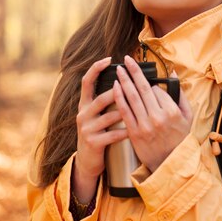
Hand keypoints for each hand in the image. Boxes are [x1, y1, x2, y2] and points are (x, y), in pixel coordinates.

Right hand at [74, 57, 127, 202]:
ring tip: (138, 109)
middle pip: (100, 98)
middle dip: (116, 92)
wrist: (87, 161)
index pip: (86, 81)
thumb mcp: (96, 115)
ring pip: (108, 116)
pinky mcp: (93, 142)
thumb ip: (105, 100)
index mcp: (84, 104)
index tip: (109, 59)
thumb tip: (123, 81)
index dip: (96, 68)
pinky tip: (135, 129)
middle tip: (131, 85)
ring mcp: (87, 129)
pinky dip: (125, 131)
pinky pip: (112, 135)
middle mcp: (83, 114)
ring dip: (124, 112)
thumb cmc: (98, 133)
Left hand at [113, 55, 192, 171]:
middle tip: (126, 59)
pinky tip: (115, 86)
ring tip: (119, 69)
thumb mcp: (188, 116)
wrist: (169, 163)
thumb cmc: (179, 139)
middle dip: (133, 72)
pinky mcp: (134, 133)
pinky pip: (124, 111)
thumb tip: (172, 73)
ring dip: (124, 81)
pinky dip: (119, 97)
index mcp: (172, 111)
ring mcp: (144, 125)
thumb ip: (180, 94)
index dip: (151, 83)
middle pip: (143, 89)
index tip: (146, 78)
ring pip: (132, 97)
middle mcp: (158, 117)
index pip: (157, 89)